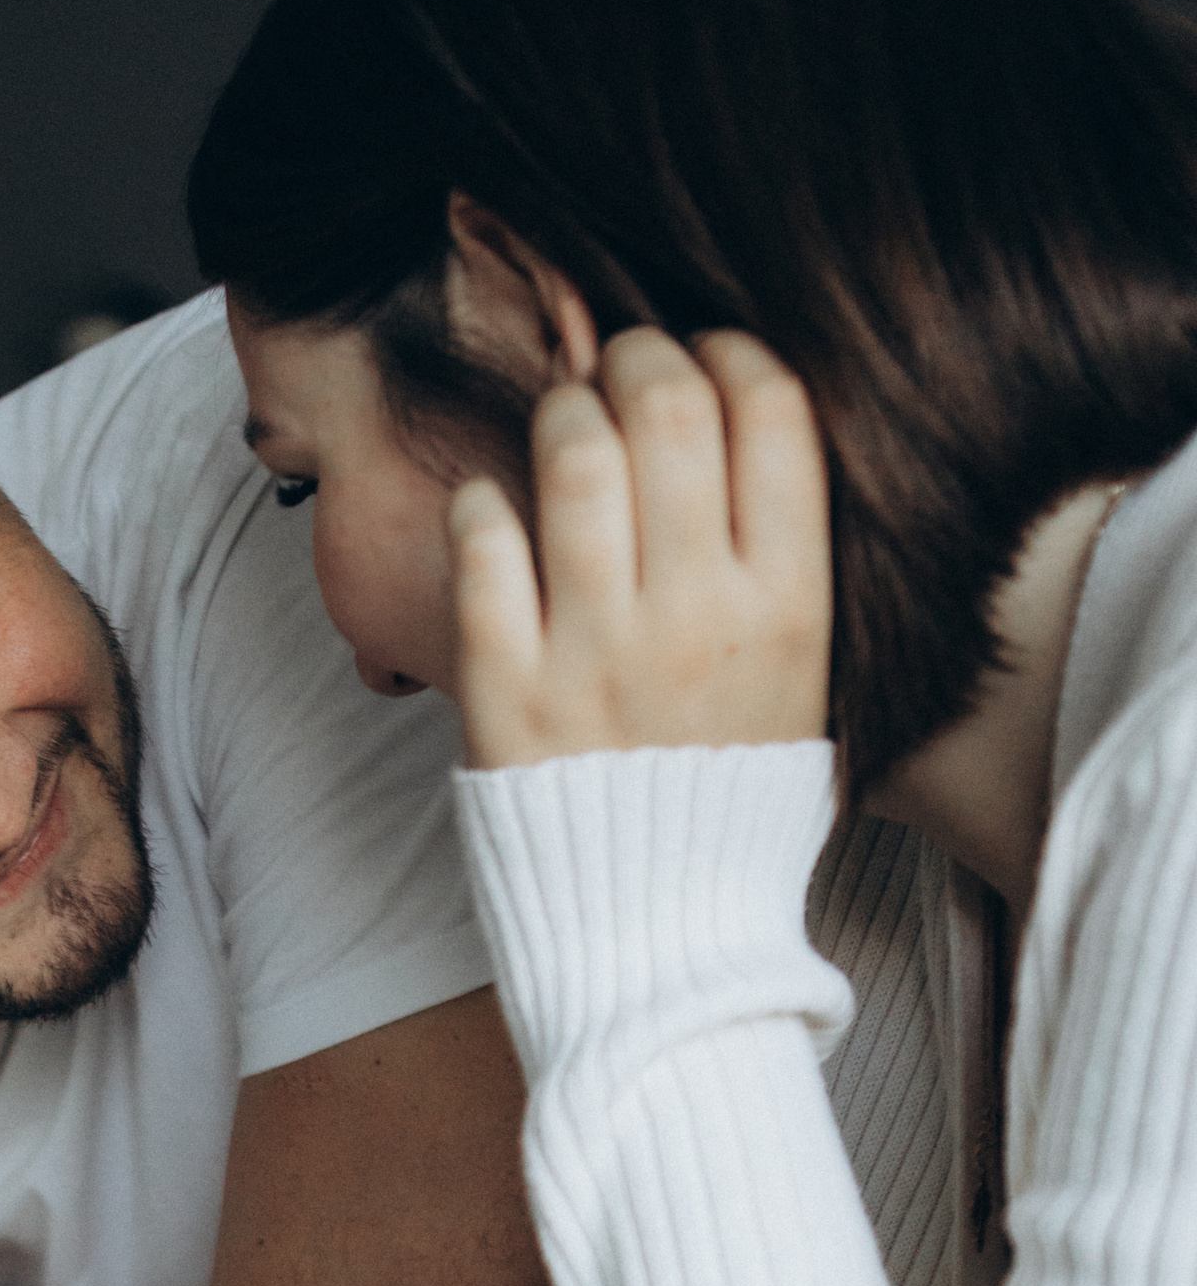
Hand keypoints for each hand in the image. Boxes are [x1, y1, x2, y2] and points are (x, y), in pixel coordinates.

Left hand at [450, 332, 830, 770]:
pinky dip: (481, 503)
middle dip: (638, 356)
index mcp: (790, 609)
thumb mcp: (804, 682)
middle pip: (671, 406)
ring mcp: (598, 655)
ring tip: (561, 422)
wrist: (659, 935)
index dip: (733, 351)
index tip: (706, 357)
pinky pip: (484, 543)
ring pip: (577, 454)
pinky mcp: (508, 691)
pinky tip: (492, 510)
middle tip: (618, 365)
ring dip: (562, 409)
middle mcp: (699, 619)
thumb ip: (787, 564)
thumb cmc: (727, 798)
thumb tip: (754, 424)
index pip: (774, 411)